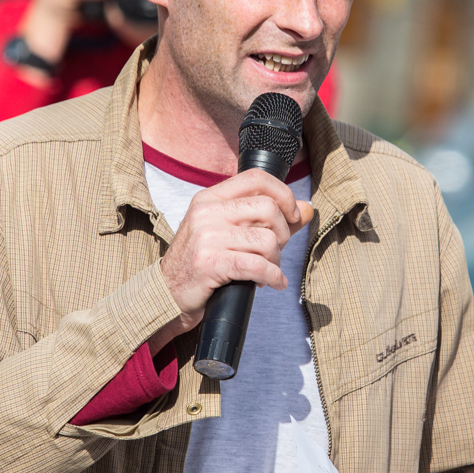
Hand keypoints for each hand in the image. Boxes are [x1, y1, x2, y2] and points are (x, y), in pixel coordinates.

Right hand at [151, 169, 314, 350]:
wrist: (166, 293)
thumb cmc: (201, 262)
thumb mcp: (228, 232)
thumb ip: (268, 219)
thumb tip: (307, 209)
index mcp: (210, 198)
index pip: (257, 178)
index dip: (284, 194)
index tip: (291, 215)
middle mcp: (207, 212)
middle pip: (268, 209)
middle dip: (283, 234)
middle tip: (275, 250)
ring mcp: (207, 237)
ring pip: (267, 241)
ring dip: (275, 260)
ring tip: (267, 270)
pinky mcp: (210, 263)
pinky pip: (258, 266)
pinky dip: (273, 277)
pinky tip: (272, 283)